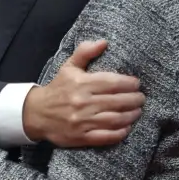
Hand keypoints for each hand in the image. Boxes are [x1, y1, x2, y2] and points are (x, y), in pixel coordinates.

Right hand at [22, 40, 144, 147]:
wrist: (37, 113)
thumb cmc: (58, 88)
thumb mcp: (69, 67)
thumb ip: (85, 52)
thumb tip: (104, 42)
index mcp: (81, 84)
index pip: (112, 82)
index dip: (129, 83)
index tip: (137, 84)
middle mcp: (83, 102)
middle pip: (117, 101)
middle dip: (134, 100)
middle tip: (141, 98)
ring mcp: (82, 121)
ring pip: (114, 119)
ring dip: (131, 116)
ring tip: (137, 112)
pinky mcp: (81, 137)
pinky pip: (105, 137)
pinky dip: (119, 133)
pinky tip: (127, 128)